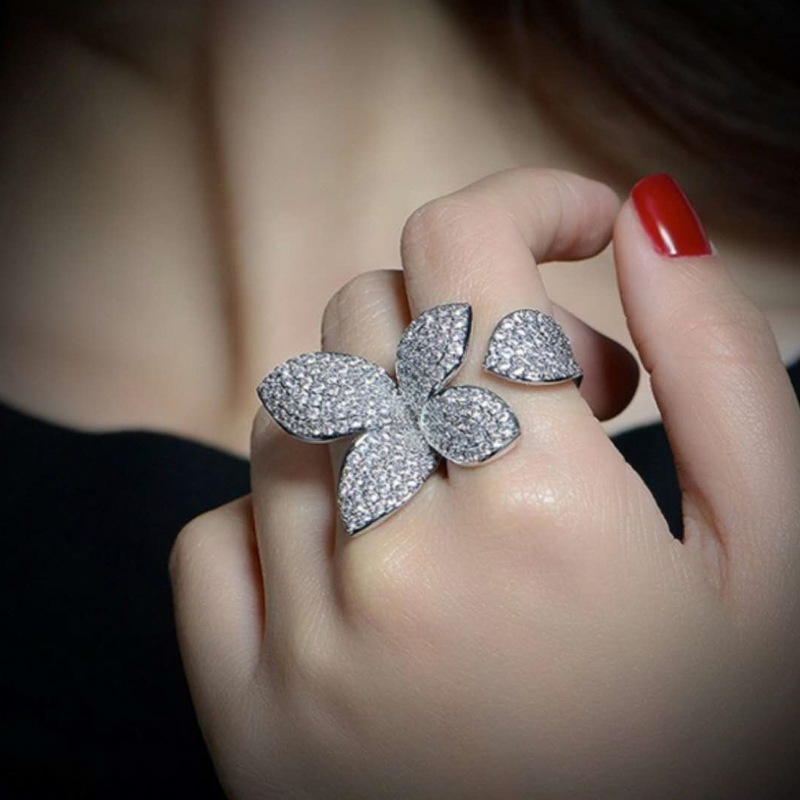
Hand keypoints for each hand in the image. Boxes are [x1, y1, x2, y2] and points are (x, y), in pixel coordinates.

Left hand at [169, 168, 799, 798]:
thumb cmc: (723, 764)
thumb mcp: (776, 566)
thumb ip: (721, 372)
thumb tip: (651, 221)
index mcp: (541, 517)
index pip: (464, 254)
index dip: (523, 202)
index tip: (571, 227)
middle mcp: (398, 567)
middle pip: (370, 315)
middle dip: (466, 316)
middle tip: (553, 393)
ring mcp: (303, 649)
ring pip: (291, 414)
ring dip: (387, 407)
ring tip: (472, 482)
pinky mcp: (247, 724)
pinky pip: (217, 543)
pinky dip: (285, 515)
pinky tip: (369, 561)